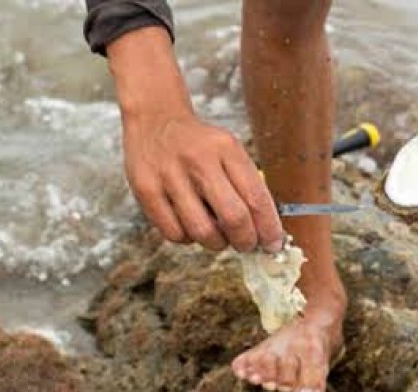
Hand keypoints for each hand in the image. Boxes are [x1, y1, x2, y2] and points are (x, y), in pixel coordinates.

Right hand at [122, 113, 283, 252]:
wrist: (155, 120)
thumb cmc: (200, 146)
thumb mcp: (229, 151)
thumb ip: (247, 186)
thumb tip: (266, 233)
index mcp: (225, 148)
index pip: (256, 198)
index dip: (268, 229)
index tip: (273, 244)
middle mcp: (198, 159)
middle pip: (233, 218)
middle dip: (245, 241)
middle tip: (246, 245)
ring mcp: (169, 175)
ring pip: (202, 231)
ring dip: (217, 243)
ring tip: (218, 235)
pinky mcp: (145, 189)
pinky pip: (174, 233)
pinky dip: (188, 238)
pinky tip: (190, 226)